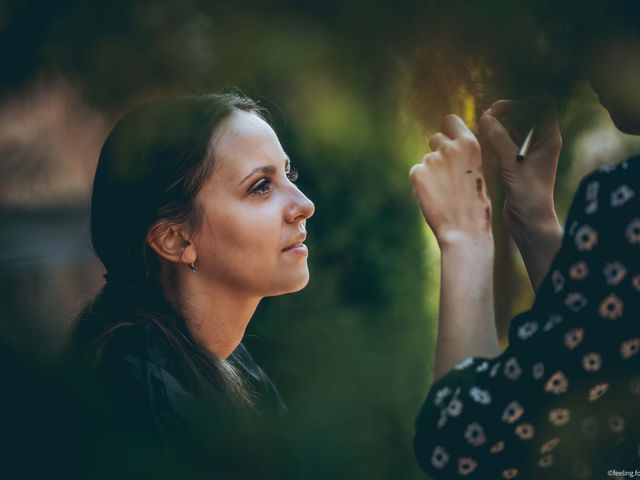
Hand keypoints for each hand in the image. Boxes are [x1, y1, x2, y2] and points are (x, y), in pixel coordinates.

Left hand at [410, 114, 492, 247]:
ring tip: (443, 192)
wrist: (464, 231)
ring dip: (430, 171)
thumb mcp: (478, 172)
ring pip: (426, 159)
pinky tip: (433, 197)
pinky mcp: (417, 173)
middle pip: (434, 138)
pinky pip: (416, 172)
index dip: (448, 129)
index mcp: (469, 144)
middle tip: (447, 175)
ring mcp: (432, 160)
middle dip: (437, 152)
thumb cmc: (474, 205)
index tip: (448, 137)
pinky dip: (421, 183)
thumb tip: (449, 144)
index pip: (450, 120)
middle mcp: (450, 147)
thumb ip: (463, 155)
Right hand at [478, 97, 561, 233]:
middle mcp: (541, 141)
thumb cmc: (528, 196)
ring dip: (497, 125)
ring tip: (482, 130)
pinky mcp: (517, 162)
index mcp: (549, 138)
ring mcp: (528, 151)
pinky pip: (506, 141)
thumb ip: (499, 139)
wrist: (530, 222)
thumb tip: (486, 117)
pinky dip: (494, 139)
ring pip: (513, 126)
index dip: (522, 103)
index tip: (502, 111)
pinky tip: (483, 144)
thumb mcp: (512, 165)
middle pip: (524, 112)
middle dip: (505, 112)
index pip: (542, 104)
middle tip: (487, 119)